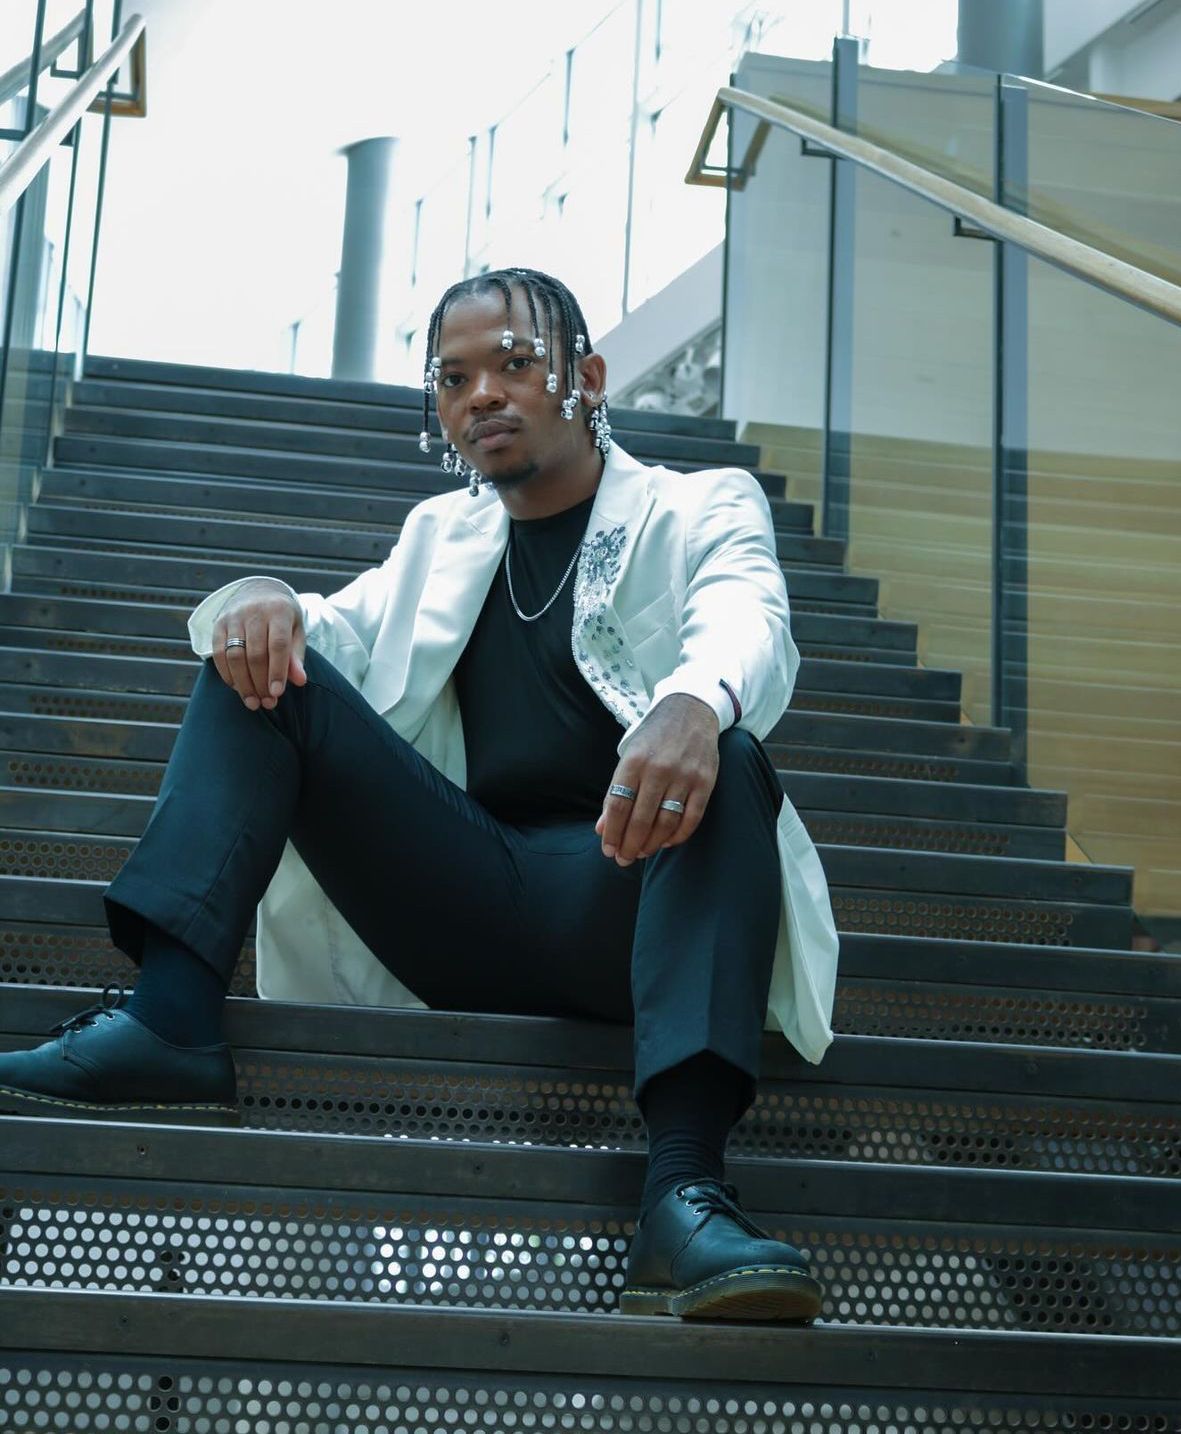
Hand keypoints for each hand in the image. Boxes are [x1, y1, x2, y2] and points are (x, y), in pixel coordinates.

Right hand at [211, 581, 306, 710]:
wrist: (258, 592)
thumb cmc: (282, 618)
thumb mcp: (296, 632)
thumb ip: (296, 656)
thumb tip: (300, 681)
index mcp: (279, 611)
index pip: (277, 645)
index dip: (277, 671)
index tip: (277, 693)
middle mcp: (254, 611)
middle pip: (255, 653)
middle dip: (260, 682)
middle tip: (267, 703)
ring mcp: (233, 617)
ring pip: (235, 655)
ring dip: (243, 683)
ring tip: (253, 702)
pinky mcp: (218, 624)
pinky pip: (218, 653)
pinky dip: (227, 674)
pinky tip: (237, 688)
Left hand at [595, 694, 719, 865]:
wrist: (690, 710)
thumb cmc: (653, 737)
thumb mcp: (628, 756)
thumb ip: (614, 792)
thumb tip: (601, 828)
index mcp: (634, 762)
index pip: (618, 806)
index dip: (612, 833)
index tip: (608, 849)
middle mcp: (658, 769)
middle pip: (641, 819)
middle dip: (630, 845)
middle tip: (624, 859)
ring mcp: (684, 776)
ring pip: (666, 822)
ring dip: (652, 844)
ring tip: (642, 852)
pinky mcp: (705, 782)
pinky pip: (692, 818)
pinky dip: (678, 836)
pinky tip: (667, 842)